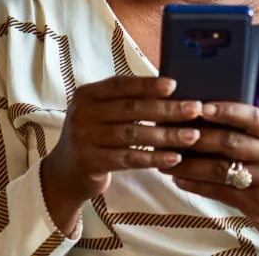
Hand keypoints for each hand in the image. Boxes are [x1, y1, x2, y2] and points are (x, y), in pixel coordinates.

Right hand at [41, 76, 203, 235]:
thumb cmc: (94, 136)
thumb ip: (126, 101)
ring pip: (133, 135)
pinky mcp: (90, 163)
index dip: (148, 84)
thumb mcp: (101, 113)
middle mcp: (82, 114)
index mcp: (87, 94)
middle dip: (167, 109)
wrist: (64, 174)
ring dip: (167, 135)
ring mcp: (84, 139)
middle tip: (195, 109)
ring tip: (193, 136)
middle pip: (131, 109)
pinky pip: (129, 159)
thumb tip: (171, 89)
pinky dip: (154, 158)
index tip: (175, 85)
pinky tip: (174, 158)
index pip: (121, 84)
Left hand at [160, 103, 258, 255]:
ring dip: (190, 162)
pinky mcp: (254, 203)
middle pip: (231, 142)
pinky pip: (218, 191)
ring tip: (167, 157)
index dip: (227, 111)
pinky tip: (179, 178)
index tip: (202, 107)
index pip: (253, 118)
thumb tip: (216, 116)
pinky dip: (196, 184)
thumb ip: (257, 134)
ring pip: (220, 168)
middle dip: (198, 136)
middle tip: (173, 132)